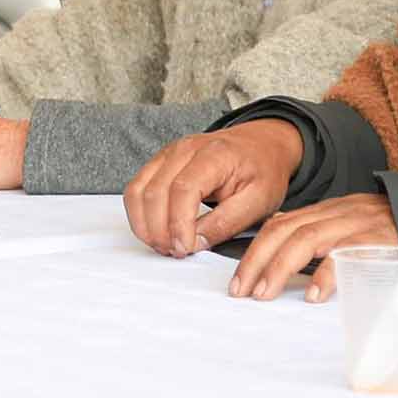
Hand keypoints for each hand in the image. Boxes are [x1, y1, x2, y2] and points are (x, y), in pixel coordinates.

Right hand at [124, 118, 303, 258]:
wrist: (261, 145)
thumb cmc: (262, 170)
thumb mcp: (259, 200)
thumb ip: (227, 222)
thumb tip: (196, 242)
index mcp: (214, 154)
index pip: (184, 189)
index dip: (179, 224)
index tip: (184, 248)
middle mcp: (184, 149)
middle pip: (154, 192)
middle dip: (159, 230)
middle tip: (176, 252)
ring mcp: (167, 154)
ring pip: (138, 191)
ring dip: (144, 224)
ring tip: (164, 245)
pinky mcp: (159, 163)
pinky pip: (136, 189)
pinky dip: (139, 214)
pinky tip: (155, 231)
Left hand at [229, 192, 397, 301]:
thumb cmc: (379, 228)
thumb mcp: (341, 225)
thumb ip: (312, 235)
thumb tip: (276, 253)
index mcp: (321, 212)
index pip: (277, 226)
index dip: (253, 252)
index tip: (237, 282)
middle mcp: (332, 214)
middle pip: (284, 232)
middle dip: (257, 261)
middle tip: (243, 292)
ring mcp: (354, 225)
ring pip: (308, 239)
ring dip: (281, 268)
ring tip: (266, 293)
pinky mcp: (377, 239)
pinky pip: (348, 253)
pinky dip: (328, 274)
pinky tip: (314, 293)